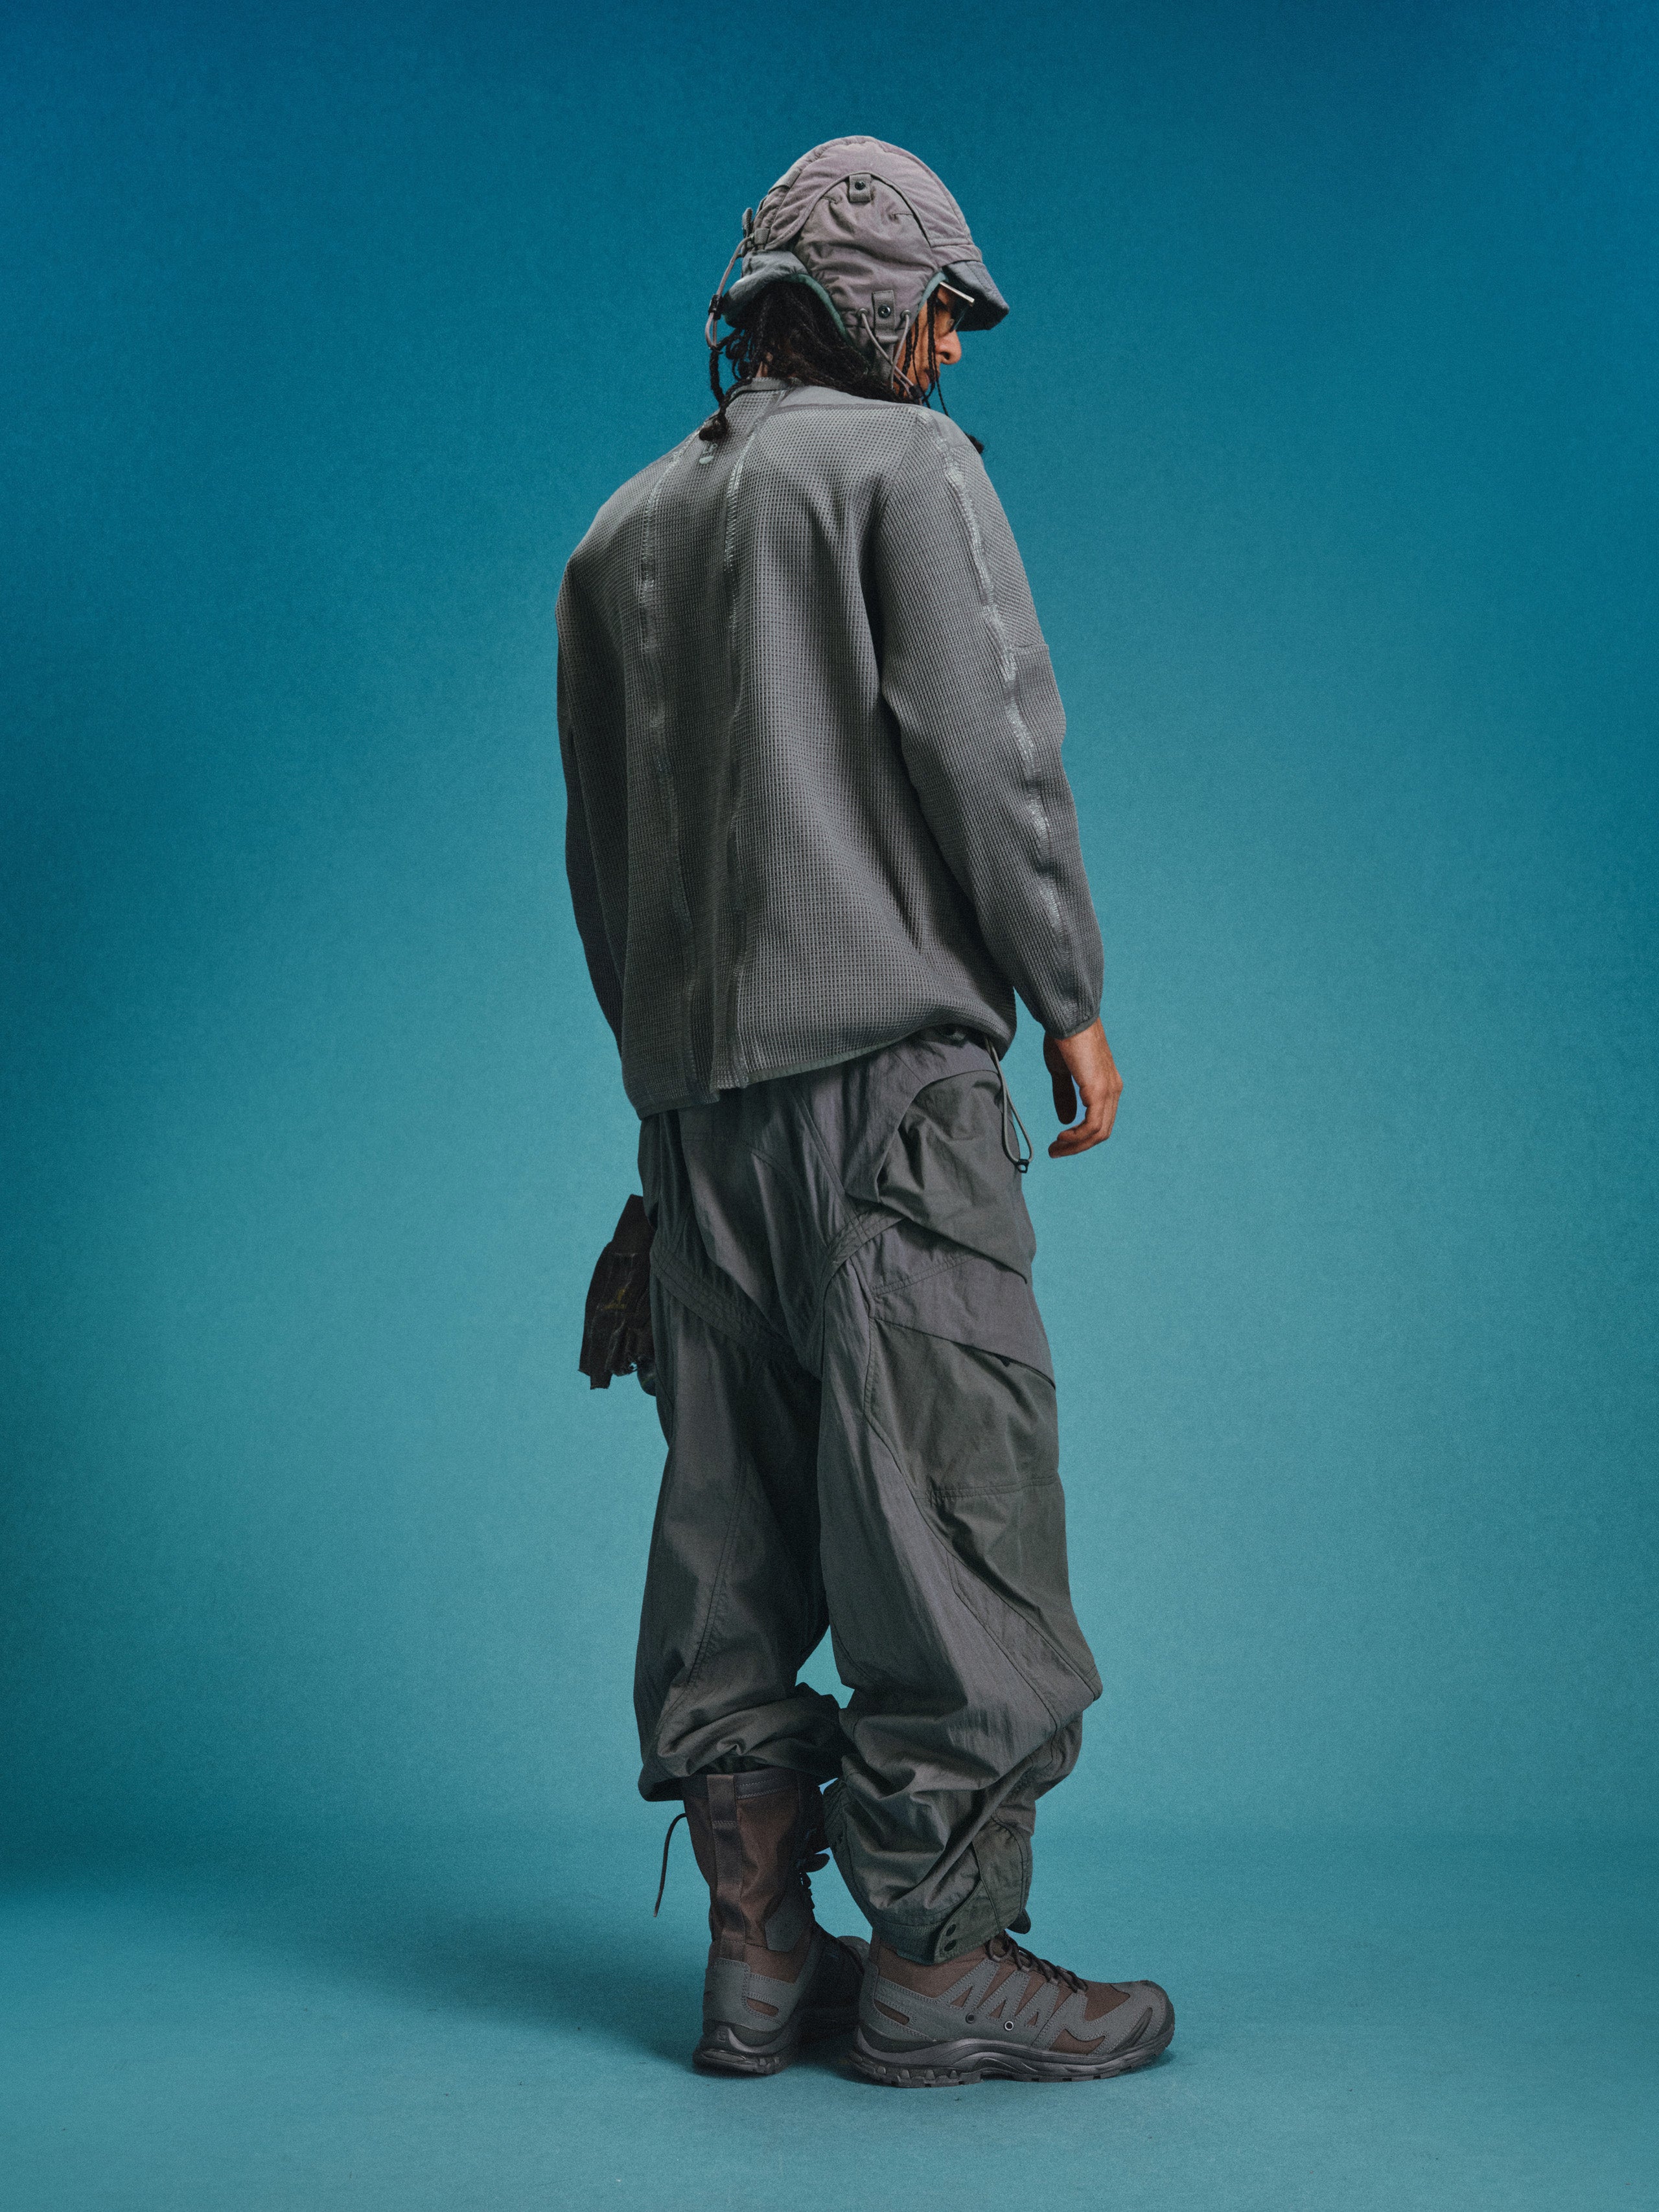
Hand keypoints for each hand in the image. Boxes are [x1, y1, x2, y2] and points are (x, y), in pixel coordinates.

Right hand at [1043, 1019, 1122, 1157]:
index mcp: (1106, 1084)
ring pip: (1098, 1132)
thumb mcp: (1062, 1072)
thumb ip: (1064, 1096)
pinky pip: (1092, 1125)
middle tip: (1055, 1152)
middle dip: (1078, 1146)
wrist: (1066, 1018)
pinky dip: (1077, 1137)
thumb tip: (1065, 1120)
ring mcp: (1108, 1090)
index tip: (1058, 1142)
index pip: (1099, 1120)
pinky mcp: (1099, 1091)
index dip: (1080, 1136)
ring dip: (1076, 1145)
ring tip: (1055, 1149)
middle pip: (1101, 1131)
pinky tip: (1062, 1138)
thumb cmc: (1063, 1038)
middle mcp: (1113, 1089)